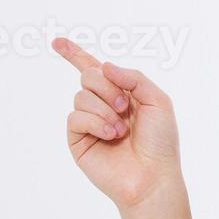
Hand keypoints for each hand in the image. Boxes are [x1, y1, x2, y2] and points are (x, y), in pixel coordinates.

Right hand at [54, 37, 181, 209]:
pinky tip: (110, 136)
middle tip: (123, 106)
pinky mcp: (78, 140)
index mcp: (122, 94)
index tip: (57, 42)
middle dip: (106, 86)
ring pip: (80, 96)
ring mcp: (89, 123)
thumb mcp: (158, 101)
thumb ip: (134, 78)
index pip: (95, 70)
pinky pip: (75, 117)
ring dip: (104, 110)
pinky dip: (94, 123)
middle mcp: (103, 106)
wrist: (153, 176)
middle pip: (87, 75)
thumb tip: (103, 65)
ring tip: (121, 130)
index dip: (75, 54)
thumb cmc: (160, 143)